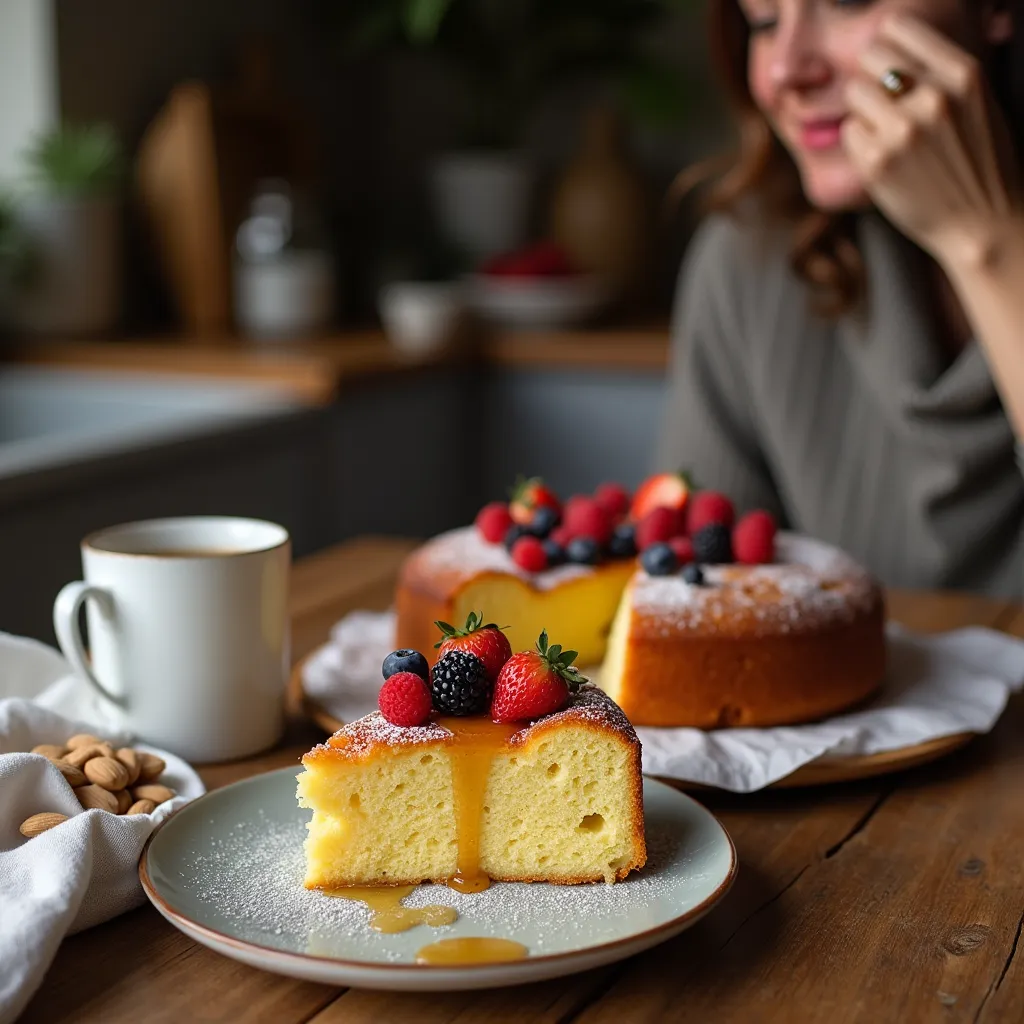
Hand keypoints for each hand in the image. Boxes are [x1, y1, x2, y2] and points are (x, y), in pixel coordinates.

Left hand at [841, 14, 1020, 268]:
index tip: (888, 62)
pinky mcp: (877, 164)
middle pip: (871, 56)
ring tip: (888, 132)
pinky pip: (849, 132)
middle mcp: (933, 97)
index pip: (898, 28)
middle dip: (873, 76)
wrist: (983, 224)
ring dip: (865, 110)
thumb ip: (938, 74)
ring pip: (855, 94)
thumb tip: (885, 51)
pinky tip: (884, 157)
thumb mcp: (975, 102)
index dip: (887, 43)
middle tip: (885, 102)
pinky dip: (860, 142)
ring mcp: (902, 132)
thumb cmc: (978, 162)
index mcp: (963, 74)